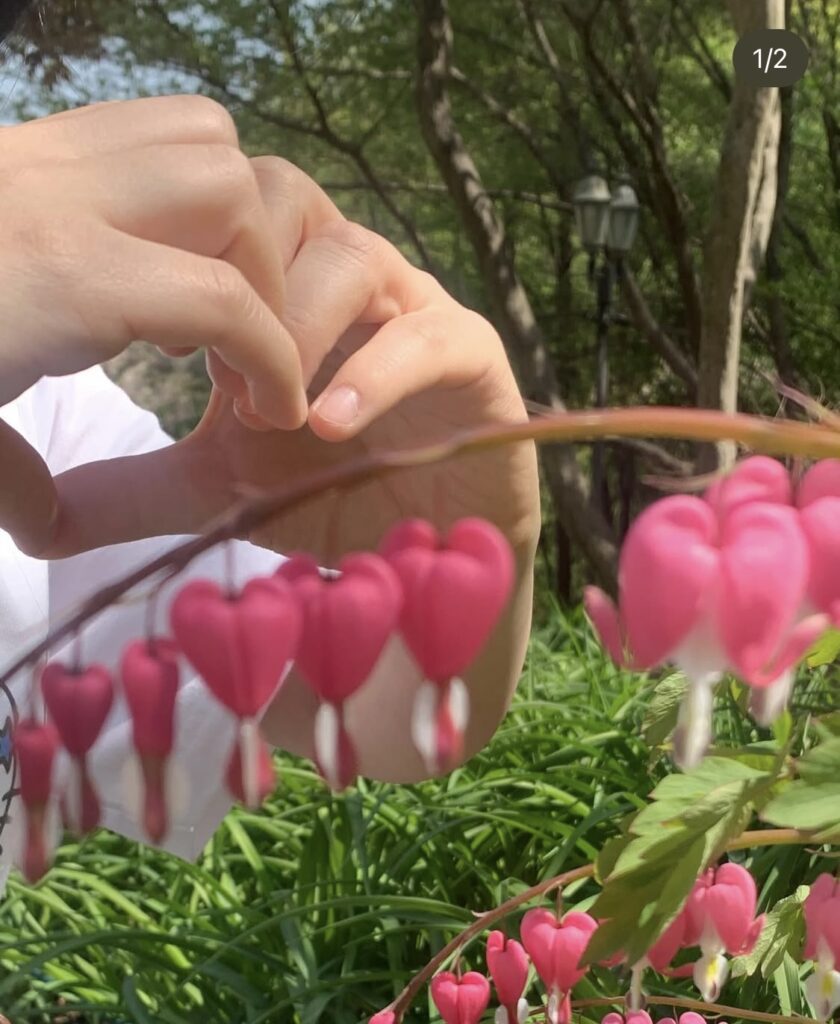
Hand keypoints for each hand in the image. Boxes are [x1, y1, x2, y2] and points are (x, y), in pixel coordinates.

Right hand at [0, 95, 309, 553]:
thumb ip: (16, 425)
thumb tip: (48, 518)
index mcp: (12, 185)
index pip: (160, 144)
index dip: (221, 232)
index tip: (220, 340)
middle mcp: (29, 170)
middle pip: (211, 144)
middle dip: (252, 243)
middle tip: (233, 345)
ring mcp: (41, 208)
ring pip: (227, 182)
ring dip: (260, 280)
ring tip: (234, 368)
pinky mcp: (59, 275)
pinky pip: (218, 297)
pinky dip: (268, 353)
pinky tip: (264, 409)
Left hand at [49, 156, 539, 565]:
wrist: (431, 552)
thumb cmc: (334, 499)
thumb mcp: (223, 491)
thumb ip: (139, 491)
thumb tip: (38, 519)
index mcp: (287, 287)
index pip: (227, 210)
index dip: (192, 262)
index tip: (168, 350)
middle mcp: (349, 277)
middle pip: (286, 197)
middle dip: (243, 277)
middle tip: (218, 372)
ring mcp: (415, 306)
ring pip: (354, 253)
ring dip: (301, 327)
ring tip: (273, 416)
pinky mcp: (473, 351)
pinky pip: (426, 334)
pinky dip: (375, 371)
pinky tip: (331, 425)